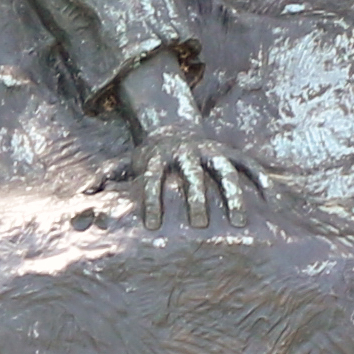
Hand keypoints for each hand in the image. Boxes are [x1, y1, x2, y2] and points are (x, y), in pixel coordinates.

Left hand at [110, 57, 260, 232]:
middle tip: (199, 225)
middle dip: (196, 199)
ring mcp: (211, 151)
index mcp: (158, 158)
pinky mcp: (231, 152)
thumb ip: (106, 177)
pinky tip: (270, 201)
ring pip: (224, 172)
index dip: (151, 201)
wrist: (174, 127)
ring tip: (237, 222)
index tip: (152, 226)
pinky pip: (249, 166)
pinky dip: (261, 181)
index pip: (153, 180)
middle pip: (192, 176)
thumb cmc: (148, 157)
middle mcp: (186, 153)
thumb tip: (82, 194)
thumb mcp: (124, 162)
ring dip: (232, 195)